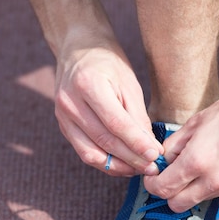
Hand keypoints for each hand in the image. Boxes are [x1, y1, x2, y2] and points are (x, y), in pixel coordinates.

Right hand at [54, 43, 162, 175]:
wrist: (77, 50)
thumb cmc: (108, 63)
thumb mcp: (129, 82)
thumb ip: (137, 116)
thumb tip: (149, 148)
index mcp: (88, 84)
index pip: (116, 123)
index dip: (137, 143)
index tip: (155, 155)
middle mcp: (70, 102)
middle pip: (104, 140)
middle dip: (131, 158)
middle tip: (153, 168)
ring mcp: (62, 116)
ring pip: (92, 153)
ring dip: (118, 166)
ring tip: (139, 169)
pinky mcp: (63, 127)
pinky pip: (84, 152)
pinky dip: (105, 163)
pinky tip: (123, 165)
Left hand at [143, 87, 218, 211]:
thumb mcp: (195, 122)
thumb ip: (174, 146)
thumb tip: (164, 162)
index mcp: (197, 162)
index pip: (163, 189)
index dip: (153, 185)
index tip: (154, 178)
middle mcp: (215, 181)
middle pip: (179, 204)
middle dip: (170, 194)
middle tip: (172, 177)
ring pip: (202, 198)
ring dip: (195, 187)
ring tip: (204, 162)